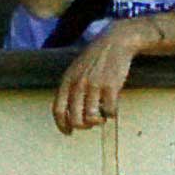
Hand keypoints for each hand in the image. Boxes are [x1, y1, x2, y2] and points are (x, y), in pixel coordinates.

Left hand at [52, 19, 151, 134]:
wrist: (115, 42)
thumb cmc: (95, 58)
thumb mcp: (76, 70)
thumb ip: (70, 88)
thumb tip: (70, 112)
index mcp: (67, 81)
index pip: (58, 110)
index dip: (62, 125)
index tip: (68, 132)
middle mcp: (78, 85)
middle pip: (75, 118)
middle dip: (83, 126)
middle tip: (90, 124)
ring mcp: (95, 86)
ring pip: (92, 117)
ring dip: (97, 122)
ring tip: (102, 118)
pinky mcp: (111, 87)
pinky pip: (110, 110)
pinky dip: (111, 114)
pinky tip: (112, 109)